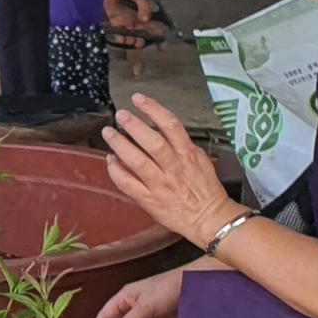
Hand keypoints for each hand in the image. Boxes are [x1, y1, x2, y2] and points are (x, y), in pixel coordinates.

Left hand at [100, 93, 241, 244]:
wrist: (208, 219)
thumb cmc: (204, 189)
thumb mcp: (200, 160)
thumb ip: (182, 145)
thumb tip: (161, 130)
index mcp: (188, 154)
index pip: (171, 125)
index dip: (153, 109)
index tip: (138, 99)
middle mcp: (174, 167)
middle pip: (153, 142)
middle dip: (134, 125)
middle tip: (120, 114)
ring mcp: (160, 184)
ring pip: (138, 161)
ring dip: (121, 145)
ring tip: (108, 133)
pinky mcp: (149, 200)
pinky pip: (128, 184)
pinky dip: (117, 171)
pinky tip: (110, 161)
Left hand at [104, 0, 162, 49]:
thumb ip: (144, 6)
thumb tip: (146, 19)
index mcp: (147, 13)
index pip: (156, 27)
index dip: (160, 39)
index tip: (162, 47)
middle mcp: (138, 19)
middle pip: (143, 35)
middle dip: (143, 42)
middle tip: (140, 42)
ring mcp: (127, 21)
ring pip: (131, 37)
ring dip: (132, 41)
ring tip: (131, 40)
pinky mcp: (115, 21)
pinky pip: (119, 33)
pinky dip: (121, 38)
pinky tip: (123, 39)